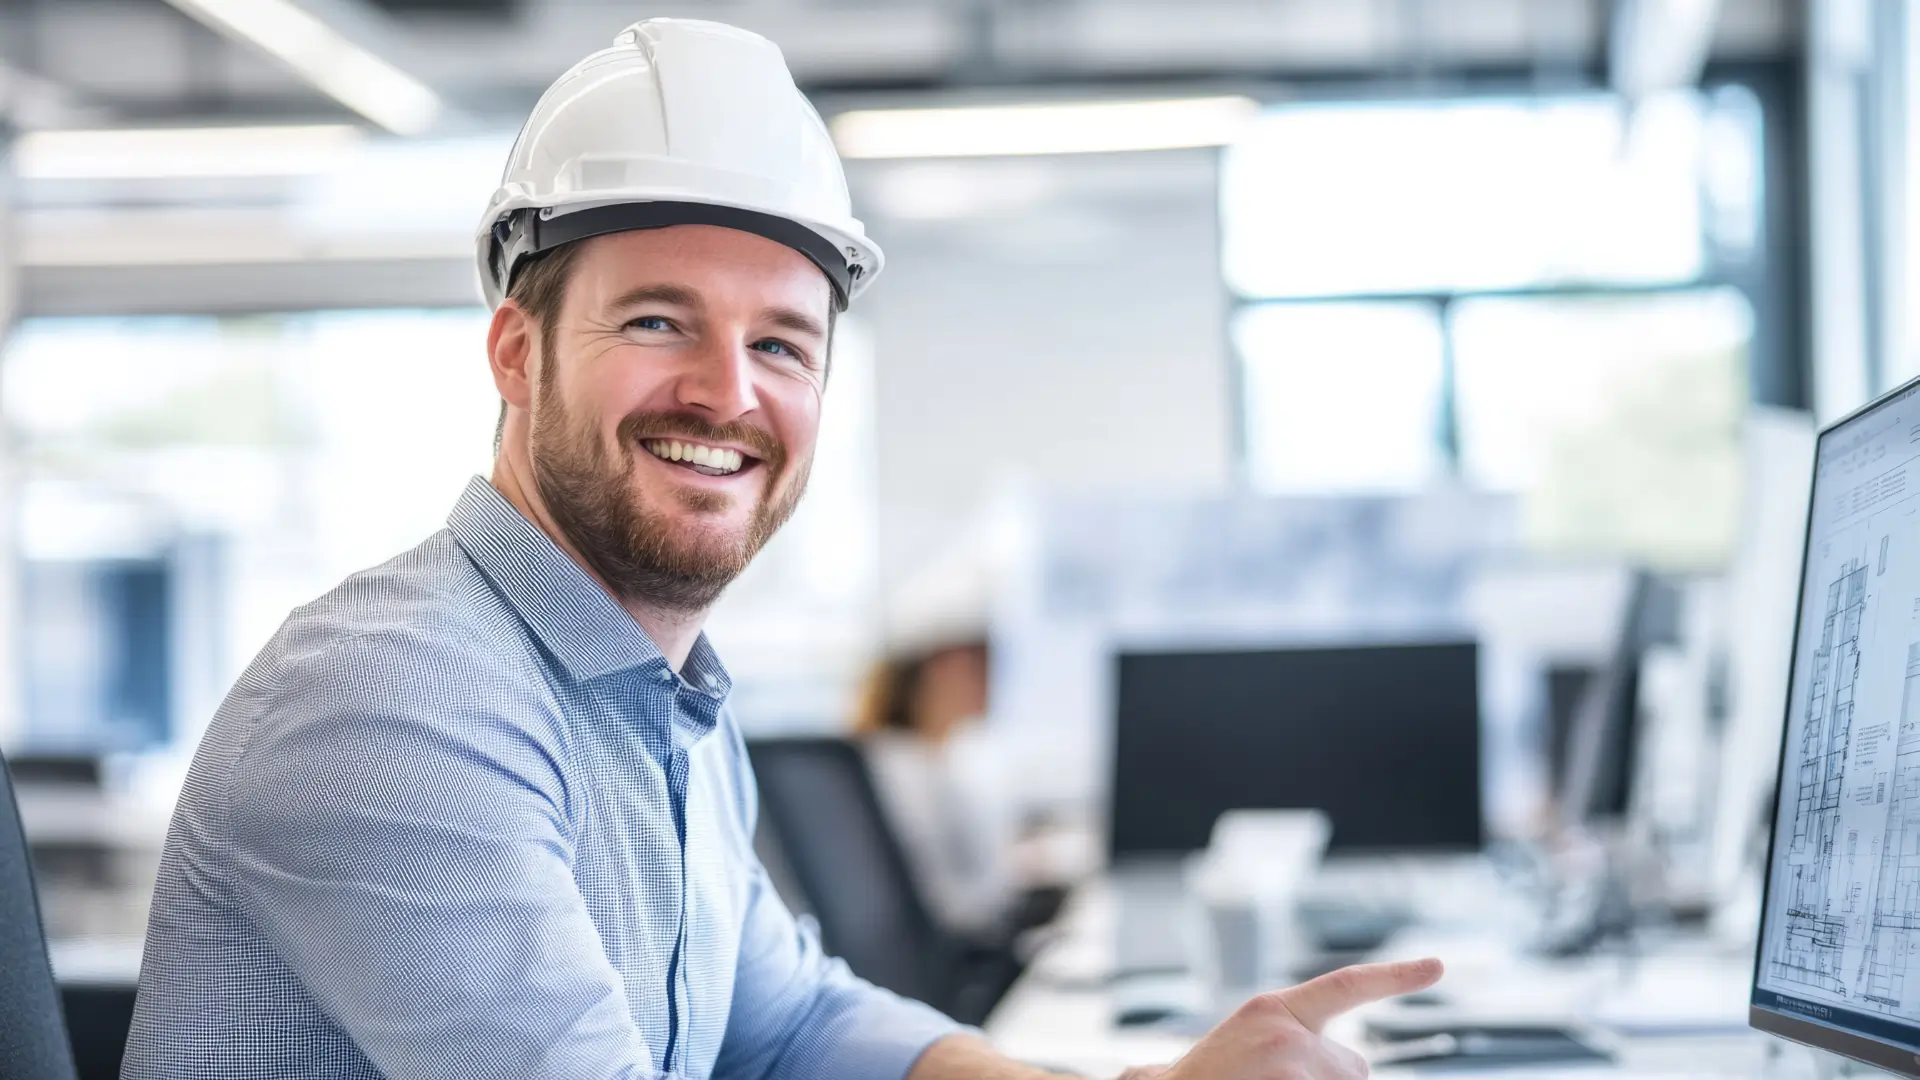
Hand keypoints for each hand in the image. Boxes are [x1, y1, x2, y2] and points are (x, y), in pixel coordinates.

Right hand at [1155, 958, 1442, 1079]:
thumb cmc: (1205, 1079)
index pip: (1344, 985)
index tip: (1437, 965)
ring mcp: (1289, 1061)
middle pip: (1353, 1067)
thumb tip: (1355, 1064)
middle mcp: (1285, 1029)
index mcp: (1271, 1010)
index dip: (1394, 977)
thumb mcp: (1246, 1049)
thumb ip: (1294, 1046)